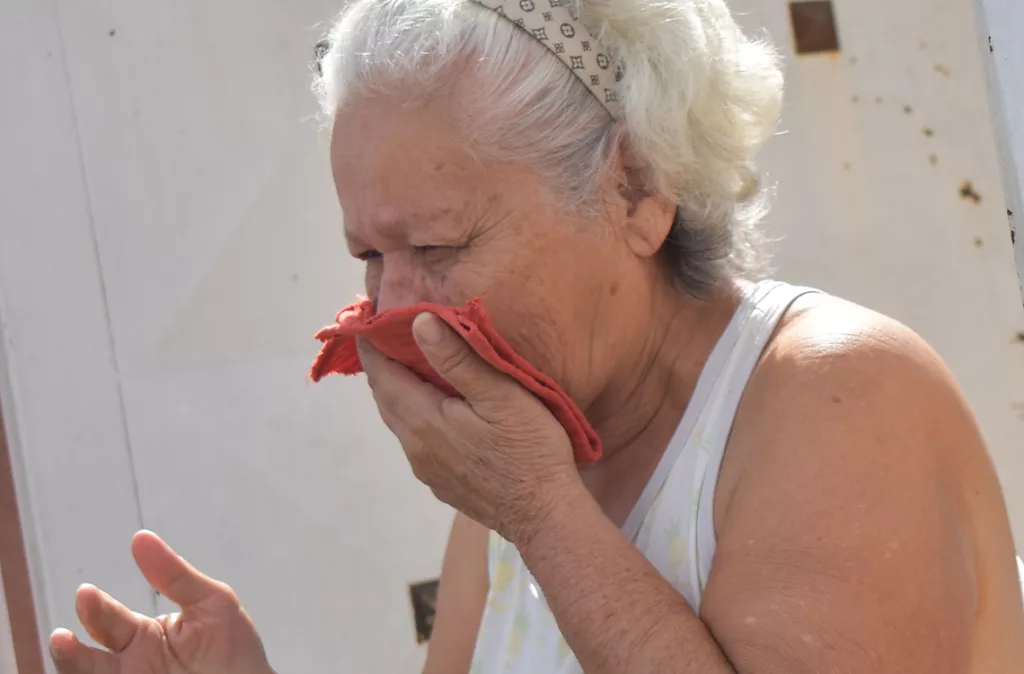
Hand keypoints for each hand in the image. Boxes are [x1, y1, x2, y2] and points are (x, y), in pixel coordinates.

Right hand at [49, 531, 270, 673]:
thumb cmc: (233, 651)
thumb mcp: (212, 604)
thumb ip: (176, 576)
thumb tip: (141, 538)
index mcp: (145, 635)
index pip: (110, 620)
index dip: (96, 607)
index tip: (86, 592)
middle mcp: (130, 662)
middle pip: (91, 653)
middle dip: (79, 638)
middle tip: (80, 613)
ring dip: (71, 662)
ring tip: (62, 644)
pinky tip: (84, 671)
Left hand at [358, 312, 584, 544]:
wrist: (545, 516)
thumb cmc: (530, 451)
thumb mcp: (501, 396)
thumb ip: (458, 359)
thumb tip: (419, 322)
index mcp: (423, 420)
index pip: (381, 373)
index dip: (371, 343)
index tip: (368, 315)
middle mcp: (414, 447)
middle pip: (385, 397)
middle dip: (383, 363)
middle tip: (388, 332)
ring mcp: (426, 469)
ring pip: (400, 419)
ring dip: (399, 390)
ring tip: (413, 363)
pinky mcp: (442, 483)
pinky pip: (416, 440)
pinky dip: (416, 413)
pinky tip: (438, 407)